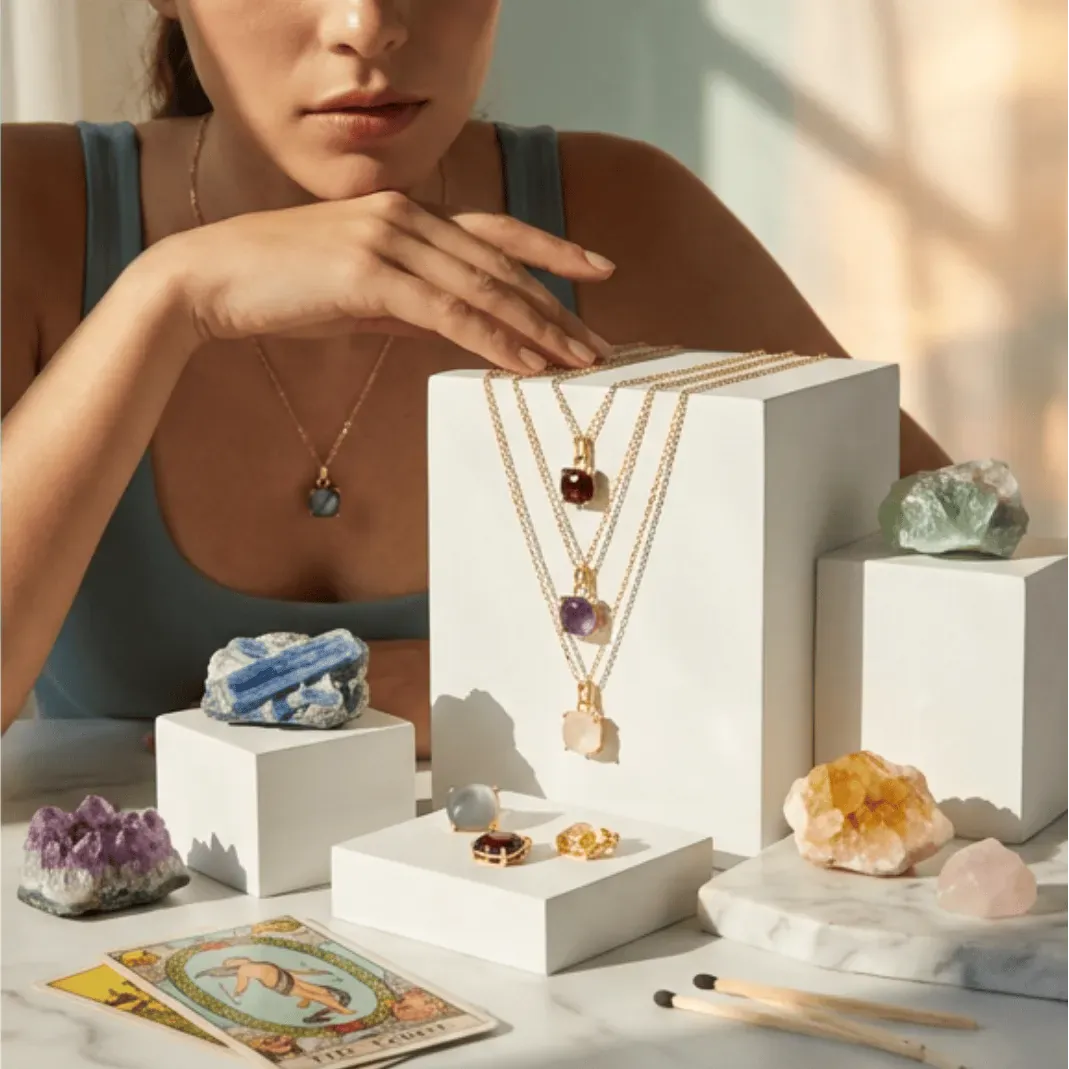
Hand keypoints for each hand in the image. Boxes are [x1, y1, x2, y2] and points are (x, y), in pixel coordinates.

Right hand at [166, 191, 616, 373]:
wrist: (211, 280)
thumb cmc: (287, 290)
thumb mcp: (366, 296)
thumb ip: (418, 305)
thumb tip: (465, 329)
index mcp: (410, 216)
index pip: (498, 233)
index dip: (554, 250)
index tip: (599, 269)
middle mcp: (408, 217)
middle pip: (503, 266)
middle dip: (557, 308)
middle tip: (599, 346)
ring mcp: (389, 239)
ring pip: (484, 288)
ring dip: (538, 329)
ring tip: (580, 363)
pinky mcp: (369, 273)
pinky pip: (449, 312)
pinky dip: (494, 339)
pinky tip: (528, 364)